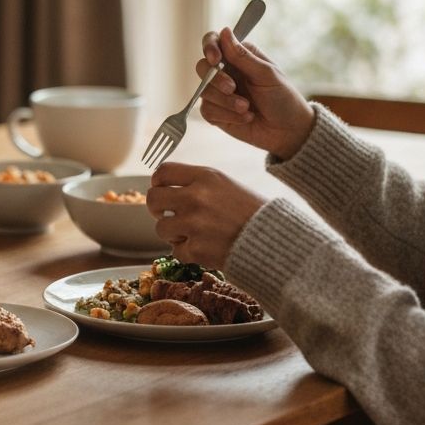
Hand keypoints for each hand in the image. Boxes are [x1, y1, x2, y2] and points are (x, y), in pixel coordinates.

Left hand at [147, 161, 265, 270]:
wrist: (271, 240)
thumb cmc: (249, 212)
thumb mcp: (225, 185)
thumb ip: (196, 184)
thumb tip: (164, 187)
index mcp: (205, 177)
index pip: (162, 171)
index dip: (157, 183)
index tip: (161, 190)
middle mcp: (196, 197)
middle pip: (153, 199)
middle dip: (156, 209)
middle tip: (166, 215)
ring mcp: (194, 224)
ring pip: (160, 228)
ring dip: (173, 233)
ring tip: (193, 234)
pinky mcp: (196, 249)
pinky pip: (176, 251)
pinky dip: (187, 252)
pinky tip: (205, 247)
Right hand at [197, 27, 313, 159]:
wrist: (287, 130)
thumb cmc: (282, 98)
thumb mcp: (266, 74)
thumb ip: (243, 56)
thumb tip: (225, 31)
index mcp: (239, 56)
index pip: (213, 41)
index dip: (209, 48)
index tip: (216, 59)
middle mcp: (226, 71)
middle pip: (202, 67)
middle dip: (216, 79)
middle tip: (232, 88)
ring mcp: (219, 93)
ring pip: (203, 91)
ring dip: (226, 102)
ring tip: (247, 108)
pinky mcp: (216, 112)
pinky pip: (207, 111)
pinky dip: (227, 115)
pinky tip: (245, 118)